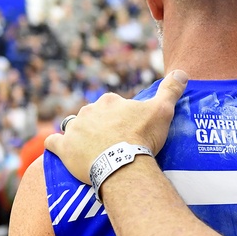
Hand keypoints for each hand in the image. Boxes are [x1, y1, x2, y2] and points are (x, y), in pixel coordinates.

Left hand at [45, 71, 187, 183]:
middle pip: (93, 116)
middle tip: (114, 143)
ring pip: (74, 128)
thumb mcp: (162, 110)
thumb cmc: (142, 137)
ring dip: (81, 135)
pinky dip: (56, 146)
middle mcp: (88, 111)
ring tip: (93, 150)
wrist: (123, 164)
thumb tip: (182, 72)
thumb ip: (171, 90)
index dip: (120, 117)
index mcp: (109, 101)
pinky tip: (61, 151)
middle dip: (101, 126)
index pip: (112, 105)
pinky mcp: (64, 148)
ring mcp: (74, 129)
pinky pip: (53, 143)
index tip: (128, 130)